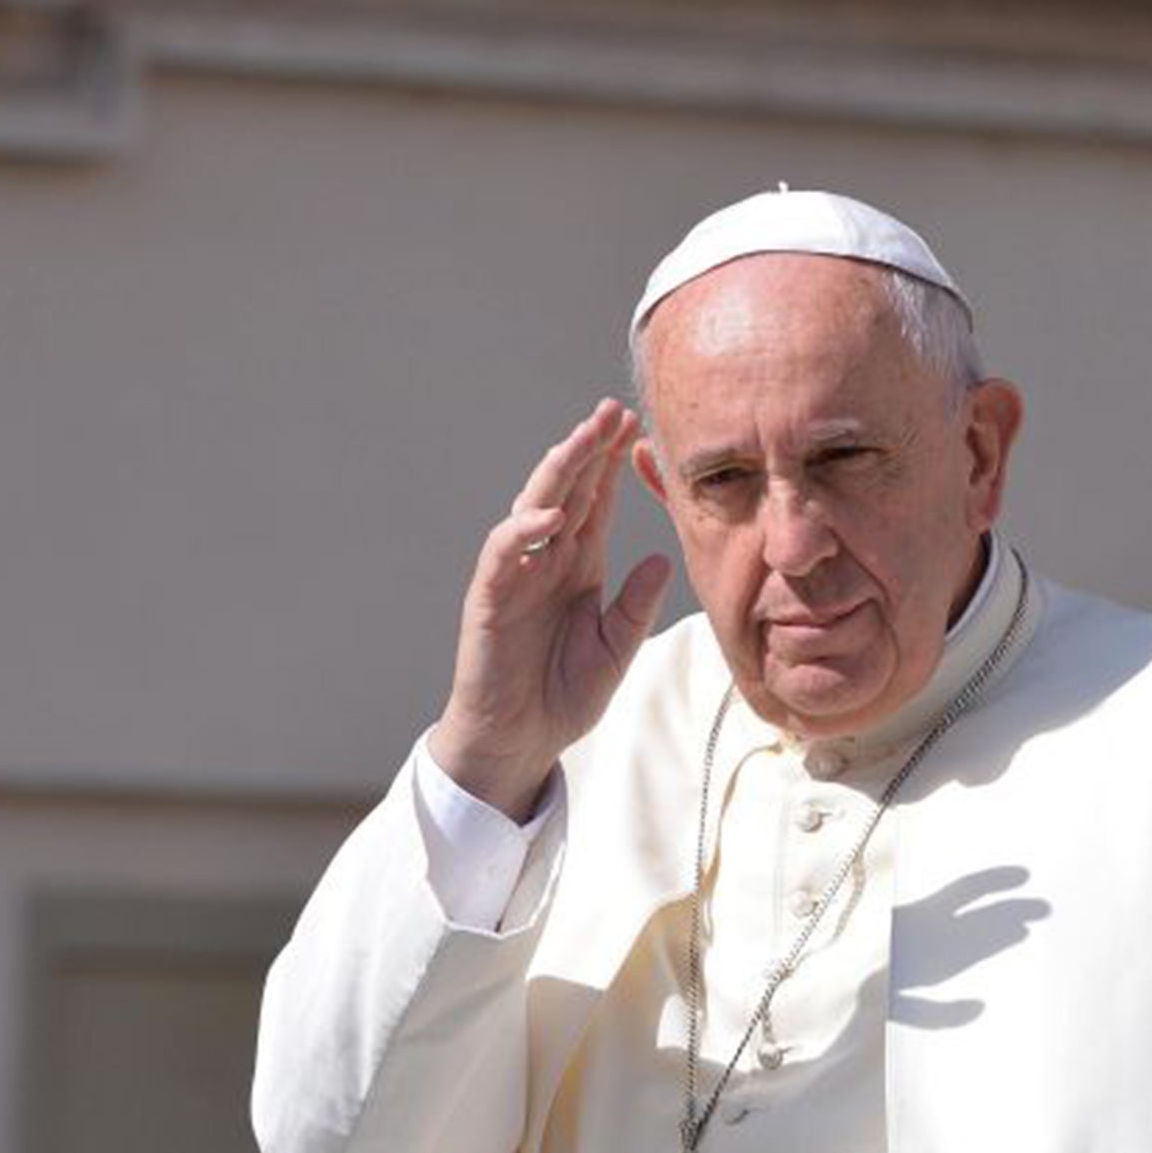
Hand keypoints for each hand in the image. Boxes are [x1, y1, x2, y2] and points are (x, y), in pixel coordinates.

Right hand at [429, 398, 671, 818]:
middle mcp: (545, 561)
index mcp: (577, 566)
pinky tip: (551, 514)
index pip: (596, 503)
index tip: (635, 428)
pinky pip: (504, 554)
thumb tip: (661, 557)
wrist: (521, 742)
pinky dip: (524, 531)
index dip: (612, 465)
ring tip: (582, 439)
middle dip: (587, 450)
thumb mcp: (616, 648)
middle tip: (611, 410)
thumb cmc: (563, 696)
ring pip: (534, 508)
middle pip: (567, 491)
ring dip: (556, 473)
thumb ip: (636, 605)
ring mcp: (515, 575)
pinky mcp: (490, 599)